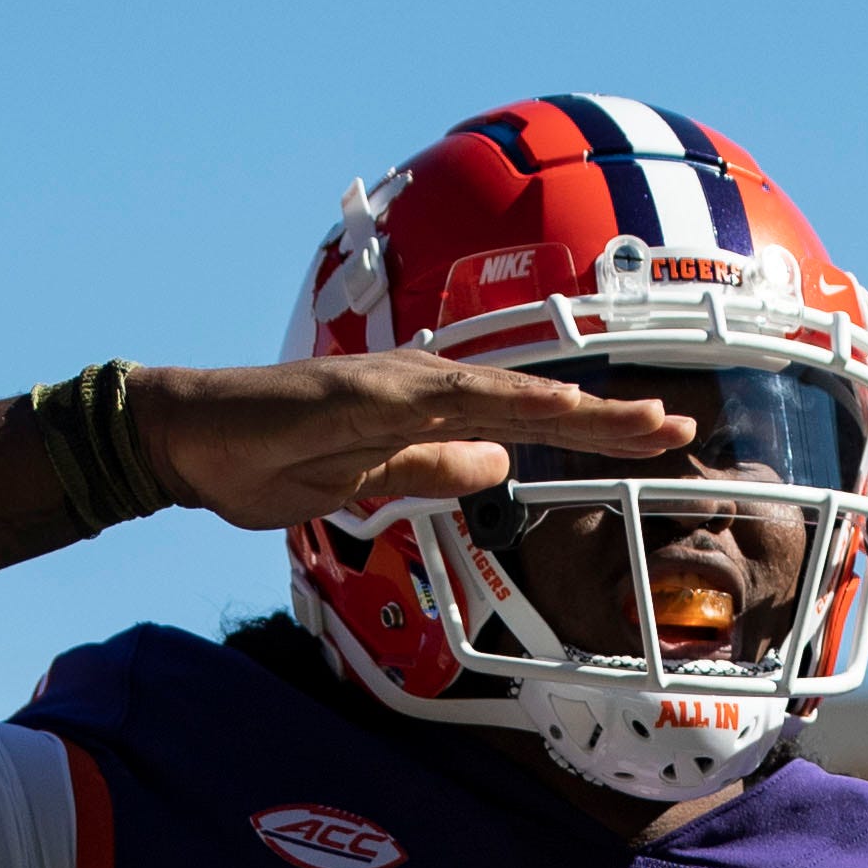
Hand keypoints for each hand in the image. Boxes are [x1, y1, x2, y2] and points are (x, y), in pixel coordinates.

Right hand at [129, 352, 692, 531]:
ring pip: (505, 393)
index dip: (588, 429)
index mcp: (423, 412)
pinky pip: (448, 398)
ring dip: (576, 408)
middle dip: (608, 417)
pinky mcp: (366, 392)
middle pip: (531, 402)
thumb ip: (430, 470)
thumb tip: (498, 466)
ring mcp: (395, 384)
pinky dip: (505, 401)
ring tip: (642, 421)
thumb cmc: (264, 460)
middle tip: (679, 428)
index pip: (522, 422)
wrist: (188, 438)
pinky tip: (551, 409)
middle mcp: (421, 386)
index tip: (649, 439)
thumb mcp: (365, 484)